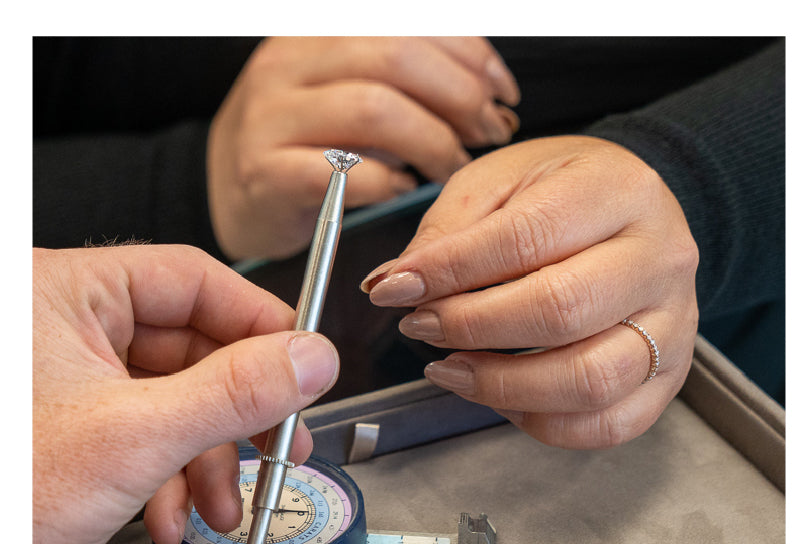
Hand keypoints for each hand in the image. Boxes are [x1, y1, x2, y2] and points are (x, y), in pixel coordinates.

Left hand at [32, 245, 338, 543]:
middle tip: (280, 445)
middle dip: (238, 415)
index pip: (192, 279)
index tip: (303, 364)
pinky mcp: (73, 428)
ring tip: (222, 508)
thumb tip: (309, 359)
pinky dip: (172, 480)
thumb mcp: (133, 439)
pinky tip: (172, 518)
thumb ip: (233, 392)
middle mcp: (65, 329)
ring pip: (175, 402)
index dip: (258, 323)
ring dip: (209, 461)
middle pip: (192, 349)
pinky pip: (147, 436)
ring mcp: (69, 382)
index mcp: (62, 293)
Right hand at [207, 36, 518, 259]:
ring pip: (373, 109)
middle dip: (459, 97)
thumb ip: (399, 83)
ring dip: (432, 141)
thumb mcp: (345, 93)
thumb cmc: (302, 147)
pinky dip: (388, 183)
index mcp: (317, 33)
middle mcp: (290, 63)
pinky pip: (342, 173)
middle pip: (395, 58)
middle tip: (487, 132)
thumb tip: (480, 92)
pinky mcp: (267, 173)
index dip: (469, 54)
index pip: (408, 23)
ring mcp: (273, 117)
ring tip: (452, 167)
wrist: (230, 193)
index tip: (502, 92)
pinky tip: (405, 189)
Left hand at [361, 136, 698, 448]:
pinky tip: (503, 398)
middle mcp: (659, 259)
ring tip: (450, 370)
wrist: (634, 214)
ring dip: (501, 387)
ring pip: (589, 380)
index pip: (526, 239)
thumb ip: (446, 232)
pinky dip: (542, 423)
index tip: (394, 290)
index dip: (449, 273)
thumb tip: (392, 286)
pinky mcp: (670, 375)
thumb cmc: (562, 195)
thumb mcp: (500, 181)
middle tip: (421, 327)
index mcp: (618, 191)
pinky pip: (608, 423)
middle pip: (560, 312)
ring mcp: (673, 323)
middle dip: (470, 329)